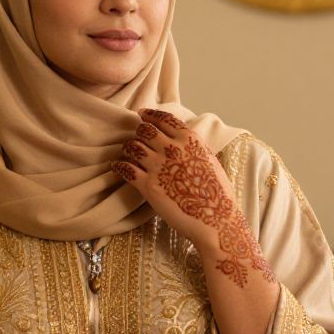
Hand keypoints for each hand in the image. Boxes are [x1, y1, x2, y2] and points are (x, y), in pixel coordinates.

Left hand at [112, 109, 274, 289]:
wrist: (214, 219)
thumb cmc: (216, 192)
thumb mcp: (209, 159)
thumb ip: (192, 146)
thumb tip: (179, 138)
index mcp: (189, 139)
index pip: (164, 119)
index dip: (150, 114)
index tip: (141, 114)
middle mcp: (172, 148)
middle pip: (144, 130)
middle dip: (138, 131)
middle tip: (135, 136)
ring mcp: (158, 166)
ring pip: (132, 147)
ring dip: (128, 148)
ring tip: (128, 153)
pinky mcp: (147, 185)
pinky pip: (125, 168)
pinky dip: (119, 165)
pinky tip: (117, 166)